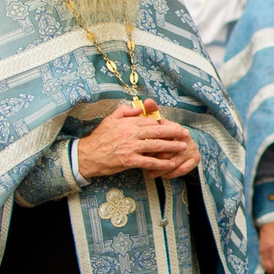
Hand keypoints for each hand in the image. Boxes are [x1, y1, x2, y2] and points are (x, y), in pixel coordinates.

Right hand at [75, 101, 199, 178]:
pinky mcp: (130, 160)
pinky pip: (150, 161)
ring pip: (157, 146)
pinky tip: (171, 164)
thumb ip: (125, 111)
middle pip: (158, 131)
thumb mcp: (110, 119)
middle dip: (175, 132)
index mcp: (129, 123)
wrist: (87, 155)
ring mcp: (131, 147)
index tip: (173, 126)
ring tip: (183, 147)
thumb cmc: (99, 138)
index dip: (164, 124)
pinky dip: (162, 163)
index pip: (151, 121)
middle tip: (186, 134)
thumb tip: (139, 109)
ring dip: (172, 146)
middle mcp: (132, 133)